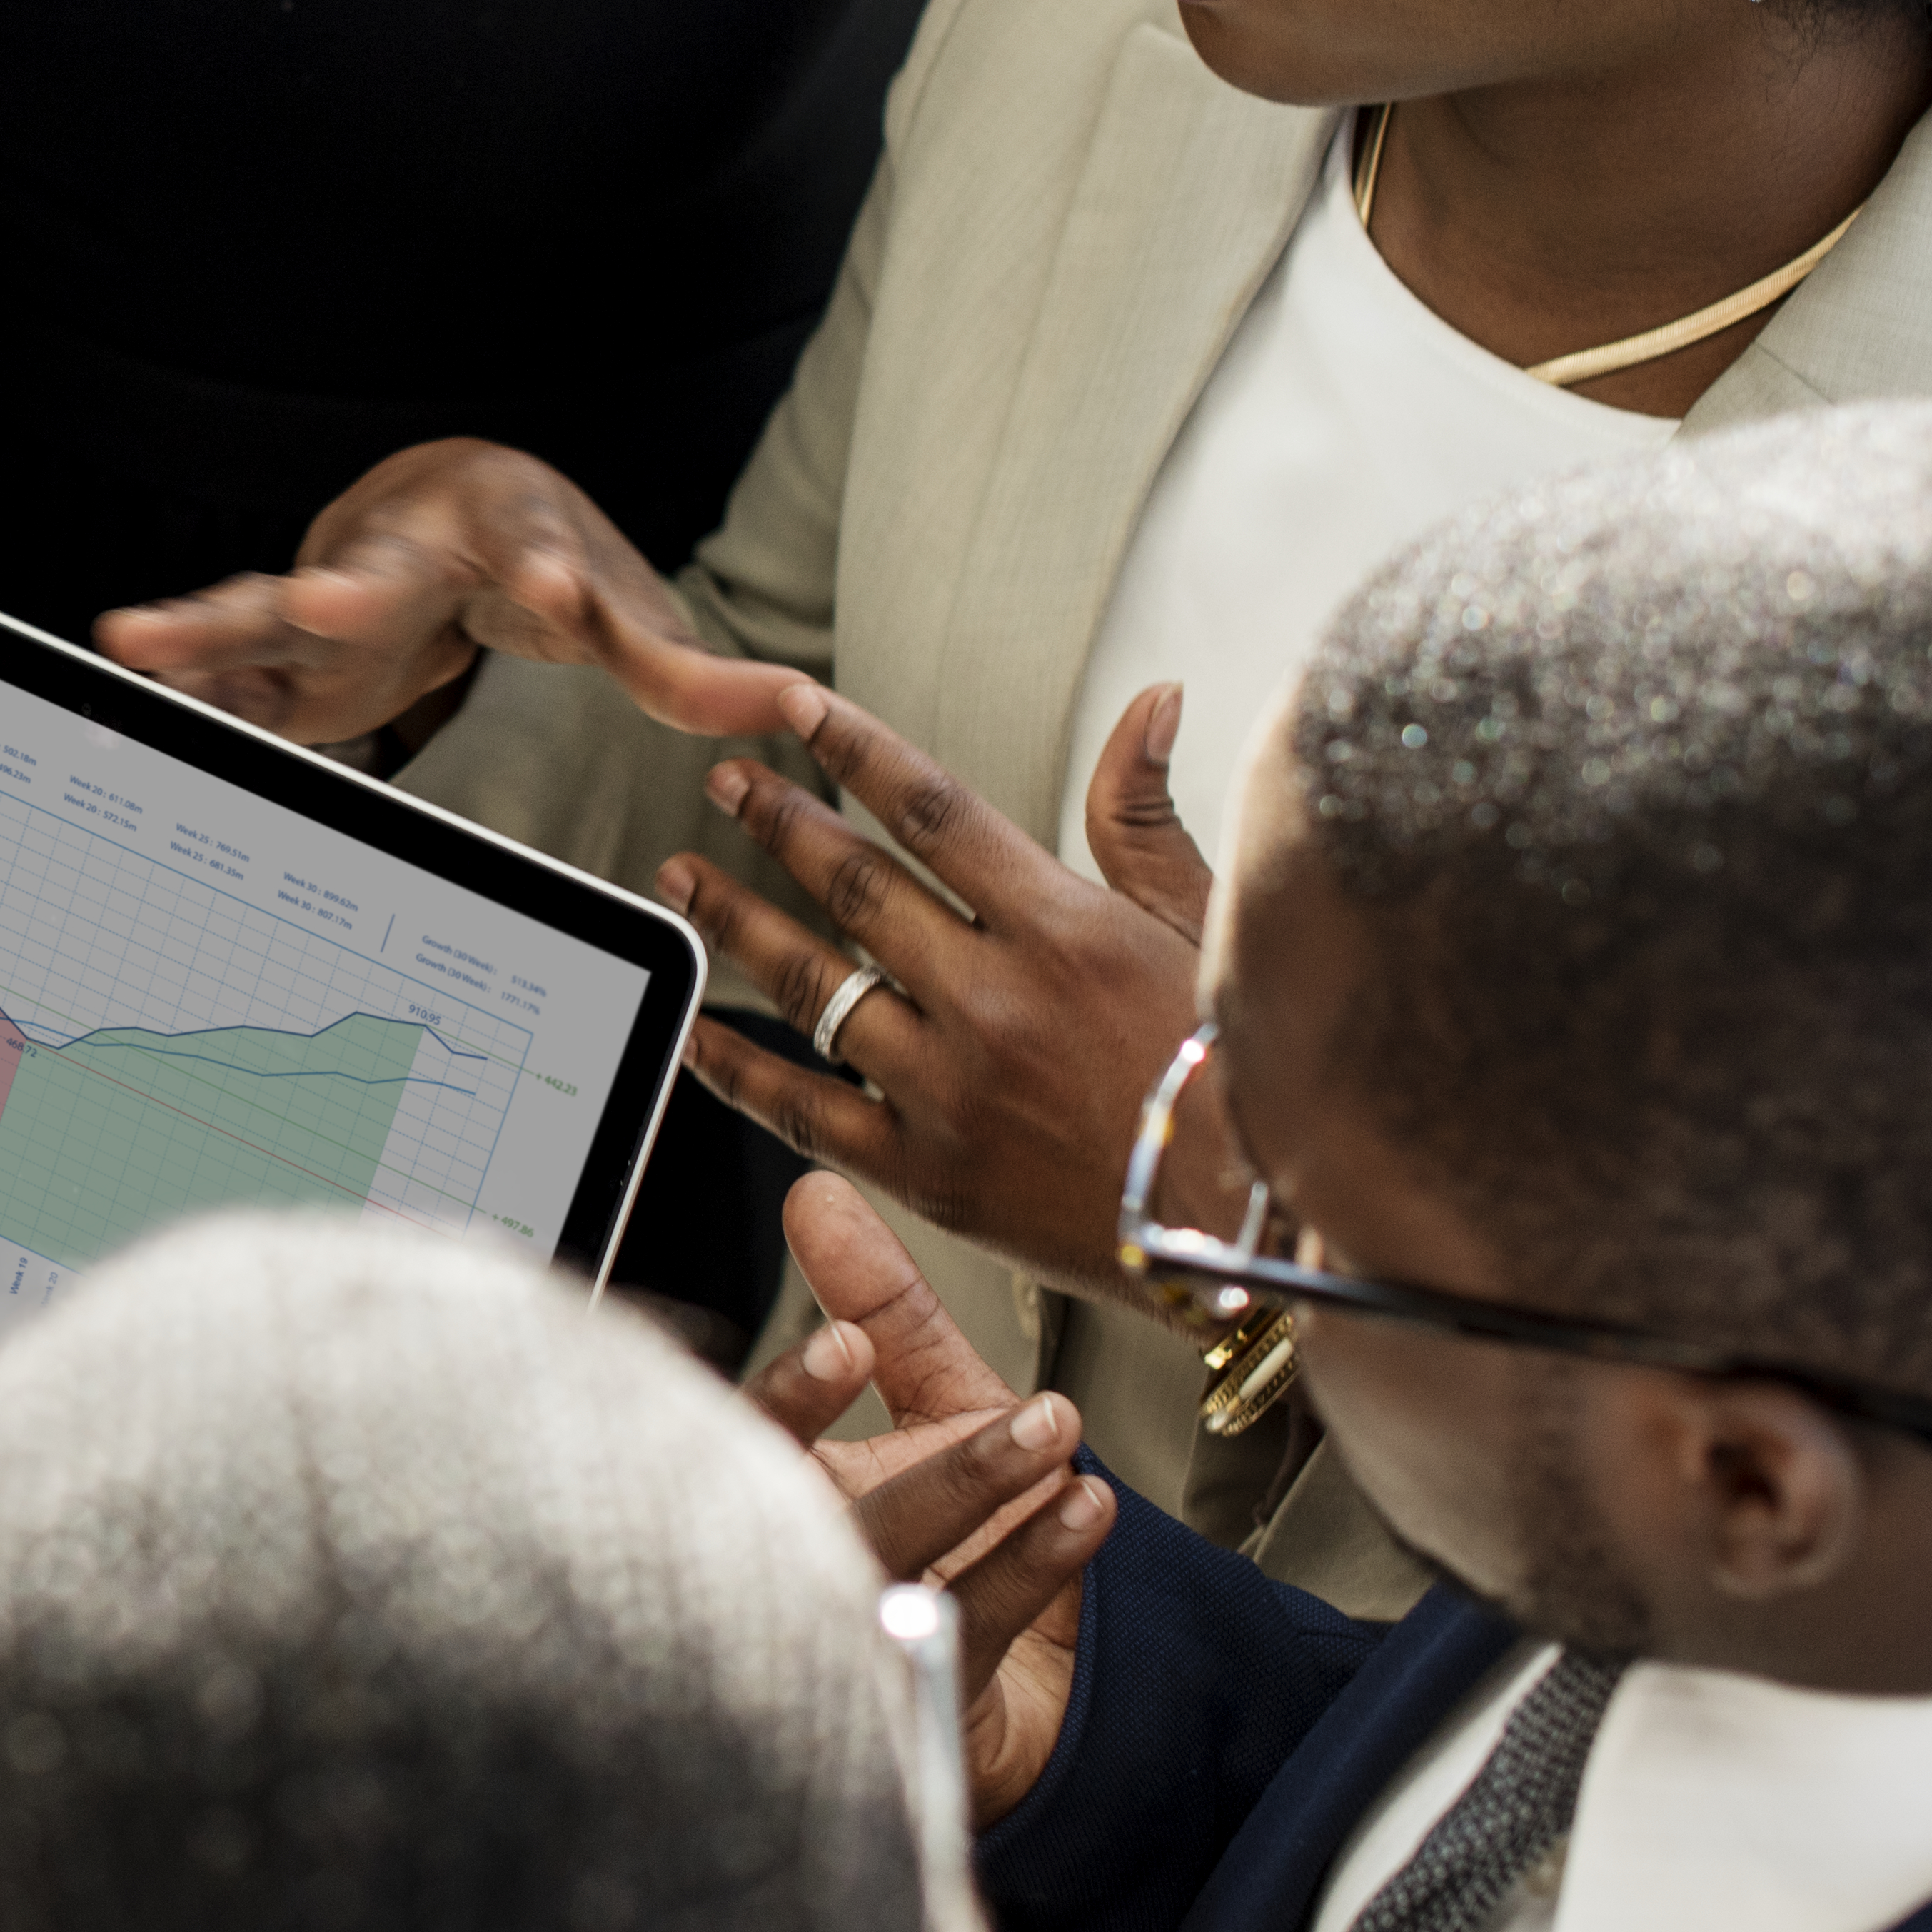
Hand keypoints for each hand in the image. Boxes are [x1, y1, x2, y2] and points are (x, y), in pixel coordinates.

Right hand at [95, 440, 805, 748]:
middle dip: (346, 585)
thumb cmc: (540, 558)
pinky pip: (219, 668)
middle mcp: (407, 552)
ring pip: (265, 611)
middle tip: (321, 593)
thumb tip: (798, 708)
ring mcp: (330, 601)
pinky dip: (167, 674)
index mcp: (505, 532)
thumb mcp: (618, 612)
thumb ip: (686, 666)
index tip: (551, 587)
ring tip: (130, 637)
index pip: (537, 557)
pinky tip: (108, 686)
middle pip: (377, 571)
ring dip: (201, 627)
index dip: (547, 573)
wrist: (446, 519)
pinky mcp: (282, 659)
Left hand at [658, 681, 1224, 1299]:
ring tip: (683, 879)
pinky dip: (738, 1069)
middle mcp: (994, 1001)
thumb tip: (1153, 701)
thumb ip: (1147, 815)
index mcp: (1062, 929)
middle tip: (723, 781)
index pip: (932, 810)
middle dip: (777, 821)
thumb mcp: (1206, 928)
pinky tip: (694, 1031)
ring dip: (735, 923)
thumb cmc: (1237, 1069)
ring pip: (811, 987)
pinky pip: (804, 1110)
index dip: (854, 746)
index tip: (792, 704)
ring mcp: (951, 1090)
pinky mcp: (928, 1173)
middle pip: (854, 888)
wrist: (1247, 1230)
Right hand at [743, 1175, 1100, 1827]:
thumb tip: (818, 1195)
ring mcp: (863, 1633)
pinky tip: (1084, 1508)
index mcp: (787, 1486)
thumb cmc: (952, 1536)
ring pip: (899, 1565)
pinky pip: (977, 1626)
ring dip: (976, 1490)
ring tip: (1052, 1428)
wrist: (1017, 1688)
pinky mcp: (925, 1695)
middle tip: (1010, 1407)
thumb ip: (878, 1303)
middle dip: (919, 1456)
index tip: (842, 1344)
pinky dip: (1033, 1562)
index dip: (789, 1396)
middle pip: (826, 1514)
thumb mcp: (932, 1400)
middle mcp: (809, 1562)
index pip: (752, 1440)